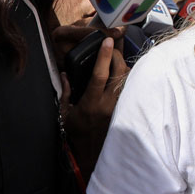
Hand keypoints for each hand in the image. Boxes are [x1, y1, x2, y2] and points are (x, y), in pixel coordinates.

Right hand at [53, 27, 128, 177]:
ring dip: (124, 66)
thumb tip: (65, 73)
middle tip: (112, 48)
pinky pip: (130, 89)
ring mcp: (119, 108)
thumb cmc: (77, 131)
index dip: (104, 56)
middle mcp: (108, 104)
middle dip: (117, 57)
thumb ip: (65, 91)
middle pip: (118, 74)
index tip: (106, 41)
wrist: (91, 152)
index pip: (100, 75)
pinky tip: (123, 72)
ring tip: (117, 57)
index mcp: (91, 103)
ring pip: (127, 81)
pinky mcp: (125, 110)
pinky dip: (127, 78)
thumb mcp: (65, 112)